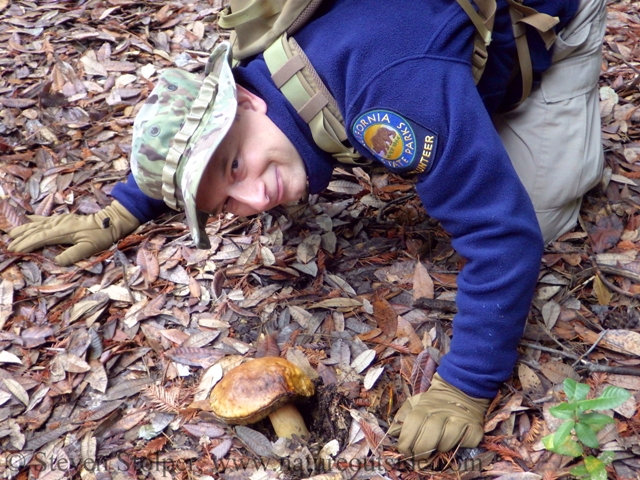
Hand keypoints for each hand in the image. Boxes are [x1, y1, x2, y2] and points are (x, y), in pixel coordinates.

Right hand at [7, 200, 139, 265]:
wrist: (111, 221)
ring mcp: (59, 219)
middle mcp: (58, 223)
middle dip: (20, 239)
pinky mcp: (62, 218)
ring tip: (10, 235)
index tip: (14, 250)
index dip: (27, 244)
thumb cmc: (101, 235)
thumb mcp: (90, 248)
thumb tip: (56, 261)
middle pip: (34, 231)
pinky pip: (44, 218)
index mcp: (62, 231)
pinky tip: (25, 219)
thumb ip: (73, 255)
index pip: (40, 238)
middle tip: (8, 246)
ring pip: (36, 224)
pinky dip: (32, 220)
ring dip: (23, 229)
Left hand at [388, 373, 489, 459]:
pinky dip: (458, 445)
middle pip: (428, 438)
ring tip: (438, 444)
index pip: (412, 426)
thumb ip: (403, 416)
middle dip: (420, 451)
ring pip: (446, 442)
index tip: (404, 451)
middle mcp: (441, 412)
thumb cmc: (435, 402)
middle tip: (418, 456)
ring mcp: (459, 420)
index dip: (406, 442)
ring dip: (440, 447)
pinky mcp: (474, 427)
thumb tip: (392, 432)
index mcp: (424, 406)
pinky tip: (455, 440)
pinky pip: (464, 443)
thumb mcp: (415, 403)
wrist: (462, 390)